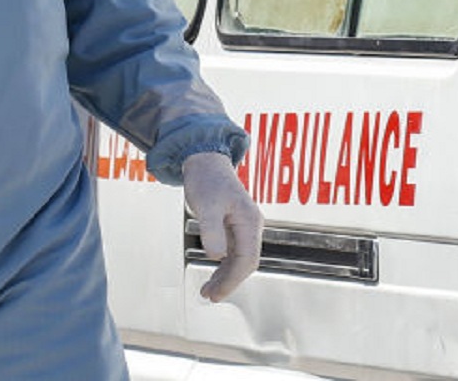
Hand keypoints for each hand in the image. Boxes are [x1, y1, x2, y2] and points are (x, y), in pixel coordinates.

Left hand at [181, 151, 261, 301]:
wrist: (206, 161)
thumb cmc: (206, 181)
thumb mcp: (205, 206)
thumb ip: (211, 231)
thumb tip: (217, 257)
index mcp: (250, 222)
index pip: (247, 259)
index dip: (232, 280)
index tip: (216, 294)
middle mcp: (251, 225)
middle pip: (246, 262)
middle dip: (229, 282)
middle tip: (209, 296)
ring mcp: (244, 226)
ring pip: (240, 260)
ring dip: (226, 277)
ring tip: (207, 292)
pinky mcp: (235, 226)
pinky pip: (233, 252)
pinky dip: (223, 266)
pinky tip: (212, 275)